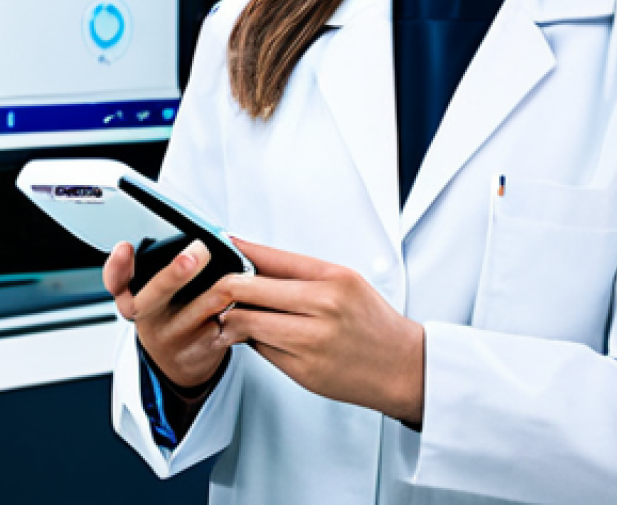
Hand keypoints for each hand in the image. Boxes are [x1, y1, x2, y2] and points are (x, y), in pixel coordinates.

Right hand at [103, 238, 232, 388]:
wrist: (180, 362)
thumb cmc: (170, 314)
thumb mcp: (155, 295)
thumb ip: (161, 266)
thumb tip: (202, 232)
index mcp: (135, 299)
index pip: (117, 282)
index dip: (118, 266)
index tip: (125, 246)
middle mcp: (151, 318)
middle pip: (156, 295)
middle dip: (176, 273)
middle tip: (196, 253)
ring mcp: (178, 334)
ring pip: (203, 306)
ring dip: (222, 287)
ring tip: (237, 274)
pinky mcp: (206, 345)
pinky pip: (230, 321)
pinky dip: (243, 305)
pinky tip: (253, 296)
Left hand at [220, 238, 425, 426]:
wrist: (399, 364)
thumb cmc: (372, 321)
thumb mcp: (346, 281)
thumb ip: (301, 274)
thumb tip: (255, 264)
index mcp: (334, 279)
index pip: (273, 258)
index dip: (240, 251)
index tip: (221, 246)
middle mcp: (323, 307)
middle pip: (251, 290)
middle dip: (226, 288)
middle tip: (216, 286)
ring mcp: (311, 341)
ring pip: (249, 323)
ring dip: (234, 318)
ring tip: (232, 315)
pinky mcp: (303, 371)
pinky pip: (262, 350)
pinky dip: (253, 342)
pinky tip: (255, 336)